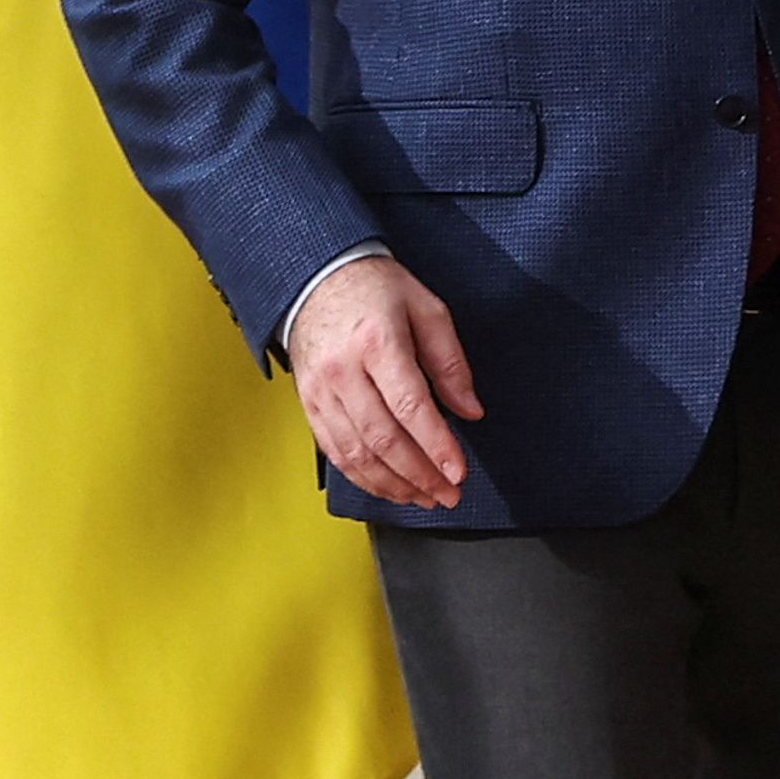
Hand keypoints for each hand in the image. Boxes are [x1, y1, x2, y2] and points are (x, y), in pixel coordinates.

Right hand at [288, 256, 481, 509]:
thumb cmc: (372, 290)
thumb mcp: (426, 309)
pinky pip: (336, 453)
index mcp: (377, 341)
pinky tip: (391, 488)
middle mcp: (343, 370)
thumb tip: (469, 409)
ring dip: (395, 485)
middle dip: (421, 475)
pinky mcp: (311, 405)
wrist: (315, 280)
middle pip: (384, 438)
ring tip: (425, 498)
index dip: (437, 445)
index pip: (410, 407)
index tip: (458, 471)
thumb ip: (450, 361)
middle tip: (449, 493)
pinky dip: (365, 478)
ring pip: (358, 454)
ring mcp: (322, 391)